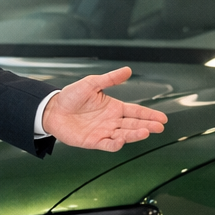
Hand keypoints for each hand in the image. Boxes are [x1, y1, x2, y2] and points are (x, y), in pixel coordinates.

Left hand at [41, 67, 167, 150]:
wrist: (52, 109)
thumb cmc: (71, 96)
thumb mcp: (92, 83)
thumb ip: (110, 79)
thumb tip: (128, 70)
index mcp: (114, 107)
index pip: (135, 111)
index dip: (149, 115)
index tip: (162, 118)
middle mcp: (111, 121)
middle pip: (133, 124)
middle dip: (147, 126)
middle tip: (159, 127)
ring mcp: (103, 132)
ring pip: (123, 135)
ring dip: (134, 134)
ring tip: (145, 132)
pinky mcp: (93, 141)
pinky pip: (107, 144)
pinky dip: (115, 144)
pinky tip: (122, 141)